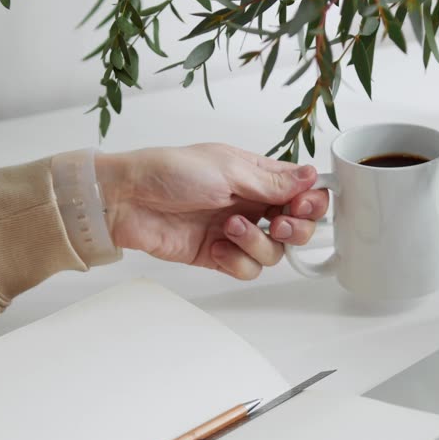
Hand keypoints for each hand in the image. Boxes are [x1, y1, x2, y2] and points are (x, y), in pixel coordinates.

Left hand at [95, 143, 329, 279]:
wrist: (127, 201)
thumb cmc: (169, 173)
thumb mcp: (228, 169)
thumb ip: (272, 182)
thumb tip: (311, 176)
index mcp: (257, 176)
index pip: (303, 192)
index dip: (311, 203)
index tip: (301, 206)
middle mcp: (251, 204)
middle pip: (296, 227)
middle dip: (294, 230)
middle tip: (277, 224)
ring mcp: (236, 232)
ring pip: (274, 253)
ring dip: (257, 244)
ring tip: (230, 228)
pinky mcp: (219, 255)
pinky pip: (248, 270)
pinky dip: (237, 262)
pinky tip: (217, 247)